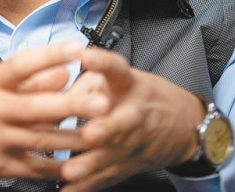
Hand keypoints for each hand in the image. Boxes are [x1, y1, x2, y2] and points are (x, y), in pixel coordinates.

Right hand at [0, 41, 109, 189]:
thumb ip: (20, 81)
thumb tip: (61, 73)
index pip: (21, 64)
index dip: (49, 54)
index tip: (76, 45)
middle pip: (38, 105)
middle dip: (73, 104)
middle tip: (102, 101)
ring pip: (41, 139)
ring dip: (74, 138)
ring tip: (101, 134)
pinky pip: (32, 168)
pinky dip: (56, 167)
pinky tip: (76, 165)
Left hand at [59, 48, 206, 191]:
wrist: (183, 124)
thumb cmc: (140, 95)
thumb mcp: (117, 78)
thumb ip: (85, 82)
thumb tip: (51, 87)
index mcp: (128, 84)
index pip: (117, 69)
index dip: (103, 63)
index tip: (87, 57)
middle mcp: (134, 113)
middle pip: (121, 121)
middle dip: (106, 129)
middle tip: (89, 133)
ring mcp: (134, 142)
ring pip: (112, 154)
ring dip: (91, 164)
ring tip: (70, 170)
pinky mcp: (129, 164)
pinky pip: (107, 176)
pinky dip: (88, 186)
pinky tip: (69, 191)